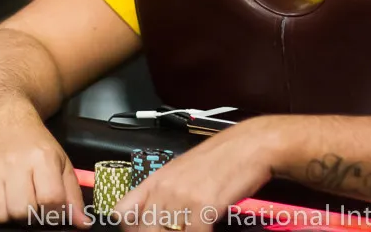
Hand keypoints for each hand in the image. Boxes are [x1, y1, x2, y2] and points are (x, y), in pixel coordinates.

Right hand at [0, 114, 88, 228]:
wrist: (2, 119)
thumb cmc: (34, 144)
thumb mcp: (60, 162)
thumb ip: (72, 194)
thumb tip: (82, 224)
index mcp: (41, 158)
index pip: (50, 200)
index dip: (53, 212)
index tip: (50, 207)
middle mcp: (14, 163)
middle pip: (22, 212)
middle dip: (29, 215)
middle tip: (29, 203)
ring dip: (7, 215)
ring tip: (11, 201)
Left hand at [111, 120, 274, 230]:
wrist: (248, 146)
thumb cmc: (218, 159)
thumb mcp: (181, 171)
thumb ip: (163, 192)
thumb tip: (150, 216)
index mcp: (155, 180)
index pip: (122, 211)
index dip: (129, 228)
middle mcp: (164, 188)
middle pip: (145, 230)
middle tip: (174, 231)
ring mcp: (183, 197)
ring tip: (192, 229)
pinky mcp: (204, 206)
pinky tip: (206, 230)